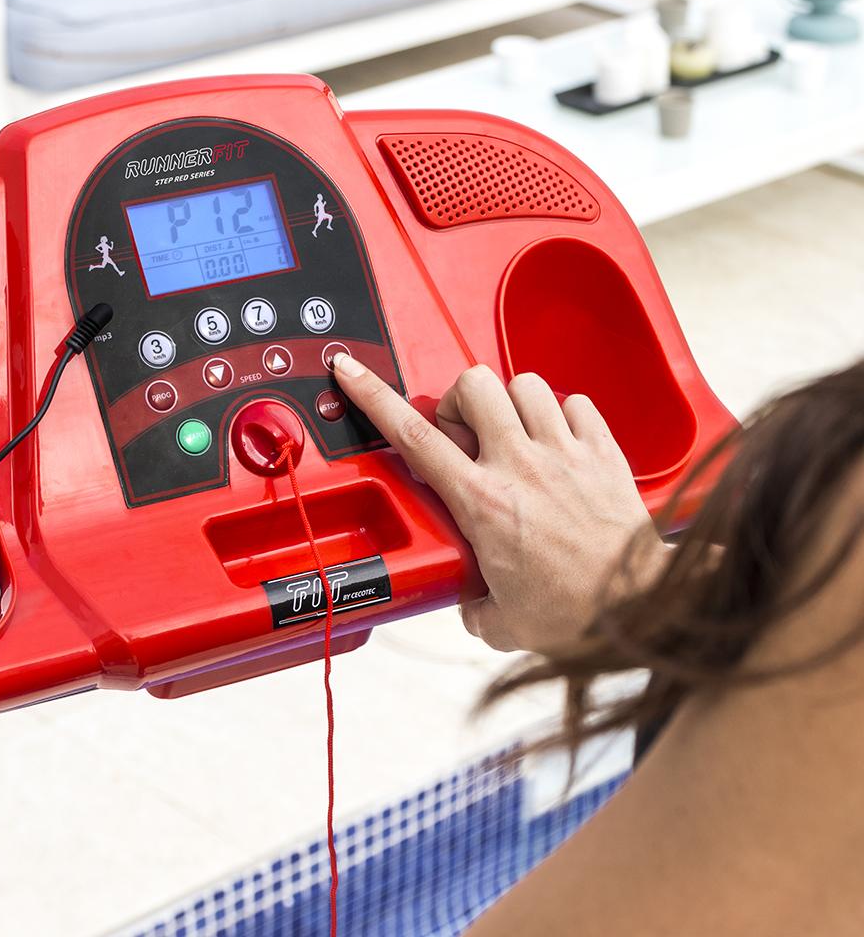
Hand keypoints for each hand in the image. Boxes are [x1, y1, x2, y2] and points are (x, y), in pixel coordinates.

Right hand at [332, 355, 668, 654]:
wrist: (642, 608)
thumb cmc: (575, 614)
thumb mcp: (502, 621)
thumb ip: (476, 607)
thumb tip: (472, 605)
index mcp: (480, 503)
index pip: (414, 436)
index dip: (375, 396)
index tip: (352, 372)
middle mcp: (519, 466)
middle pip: (474, 384)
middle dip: (459, 397)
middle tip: (464, 429)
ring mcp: (563, 453)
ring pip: (525, 383)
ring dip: (510, 401)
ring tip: (513, 432)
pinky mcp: (603, 453)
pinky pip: (577, 402)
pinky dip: (563, 412)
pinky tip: (559, 438)